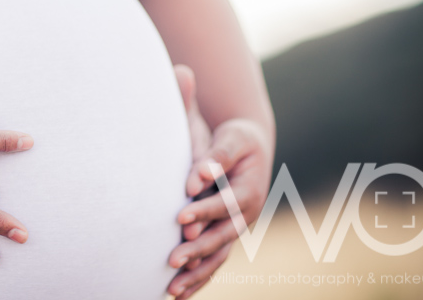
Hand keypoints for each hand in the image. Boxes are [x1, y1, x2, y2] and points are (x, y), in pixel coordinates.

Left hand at [166, 65, 272, 298]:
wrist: (251, 148)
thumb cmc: (237, 139)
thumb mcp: (233, 138)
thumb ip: (216, 154)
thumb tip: (198, 173)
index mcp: (249, 190)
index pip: (224, 203)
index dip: (203, 210)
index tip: (179, 217)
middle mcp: (246, 215)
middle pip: (221, 236)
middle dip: (197, 249)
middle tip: (171, 259)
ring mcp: (237, 229)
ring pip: (217, 256)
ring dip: (197, 273)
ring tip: (172, 289)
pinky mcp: (226, 235)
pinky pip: (213, 262)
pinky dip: (198, 278)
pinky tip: (177, 293)